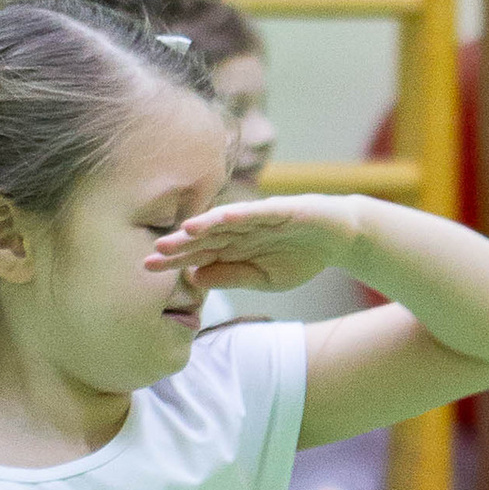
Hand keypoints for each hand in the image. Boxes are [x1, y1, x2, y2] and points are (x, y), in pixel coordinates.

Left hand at [147, 192, 365, 293]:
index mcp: (234, 245)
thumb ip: (232, 277)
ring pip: (227, 222)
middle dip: (180, 244)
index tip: (147, 268)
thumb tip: (195, 279)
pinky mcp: (283, 209)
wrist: (341, 237)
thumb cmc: (300, 256)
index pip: (197, 253)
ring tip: (182, 232)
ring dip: (205, 226)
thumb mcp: (264, 279)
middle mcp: (241, 228)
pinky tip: (224, 218)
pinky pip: (260, 212)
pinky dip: (243, 214)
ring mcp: (260, 217)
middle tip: (152, 253)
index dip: (174, 260)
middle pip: (205, 237)